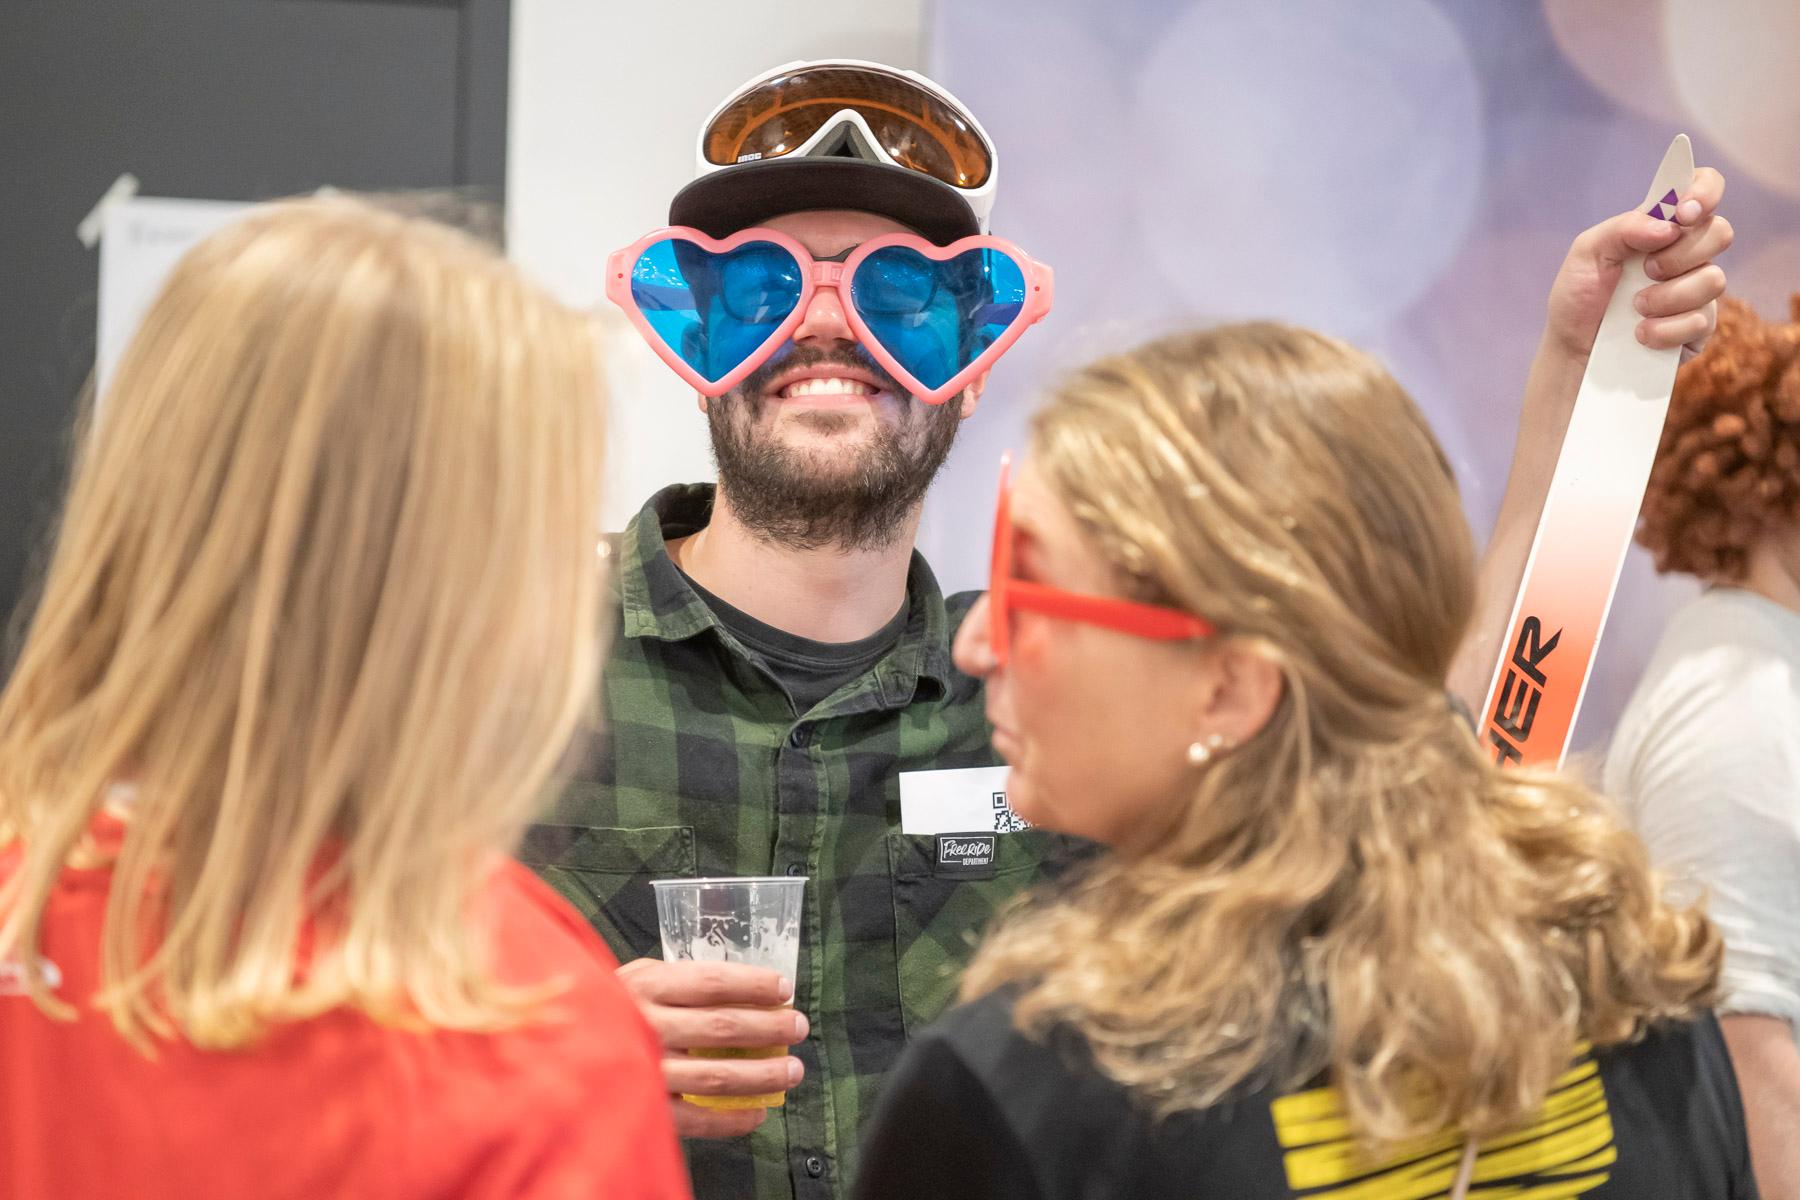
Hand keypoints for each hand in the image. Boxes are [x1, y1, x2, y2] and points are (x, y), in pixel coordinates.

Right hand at [618, 958, 807, 1138]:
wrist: (544, 1053)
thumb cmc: (599, 1009)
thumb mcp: (630, 978)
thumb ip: (674, 980)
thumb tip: (737, 986)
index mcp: (644, 986)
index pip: (713, 982)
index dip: (755, 985)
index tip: (784, 989)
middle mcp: (645, 1026)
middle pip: (722, 1027)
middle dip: (769, 1027)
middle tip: (798, 1027)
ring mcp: (643, 1071)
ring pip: (716, 1076)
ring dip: (762, 1074)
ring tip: (792, 1071)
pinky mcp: (641, 1108)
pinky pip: (696, 1120)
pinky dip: (732, 1119)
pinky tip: (757, 1113)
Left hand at [1543, 166, 1731, 364]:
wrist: (1572, 348)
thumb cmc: (1579, 296)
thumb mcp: (1586, 253)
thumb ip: (1623, 228)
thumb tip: (1668, 226)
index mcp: (1662, 227)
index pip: (1704, 189)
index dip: (1704, 192)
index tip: (1683, 214)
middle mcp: (1687, 254)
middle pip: (1720, 232)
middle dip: (1680, 254)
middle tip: (1646, 271)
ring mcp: (1697, 291)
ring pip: (1714, 280)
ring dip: (1668, 296)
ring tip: (1636, 309)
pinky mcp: (1699, 327)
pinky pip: (1702, 320)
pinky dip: (1665, 329)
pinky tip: (1641, 334)